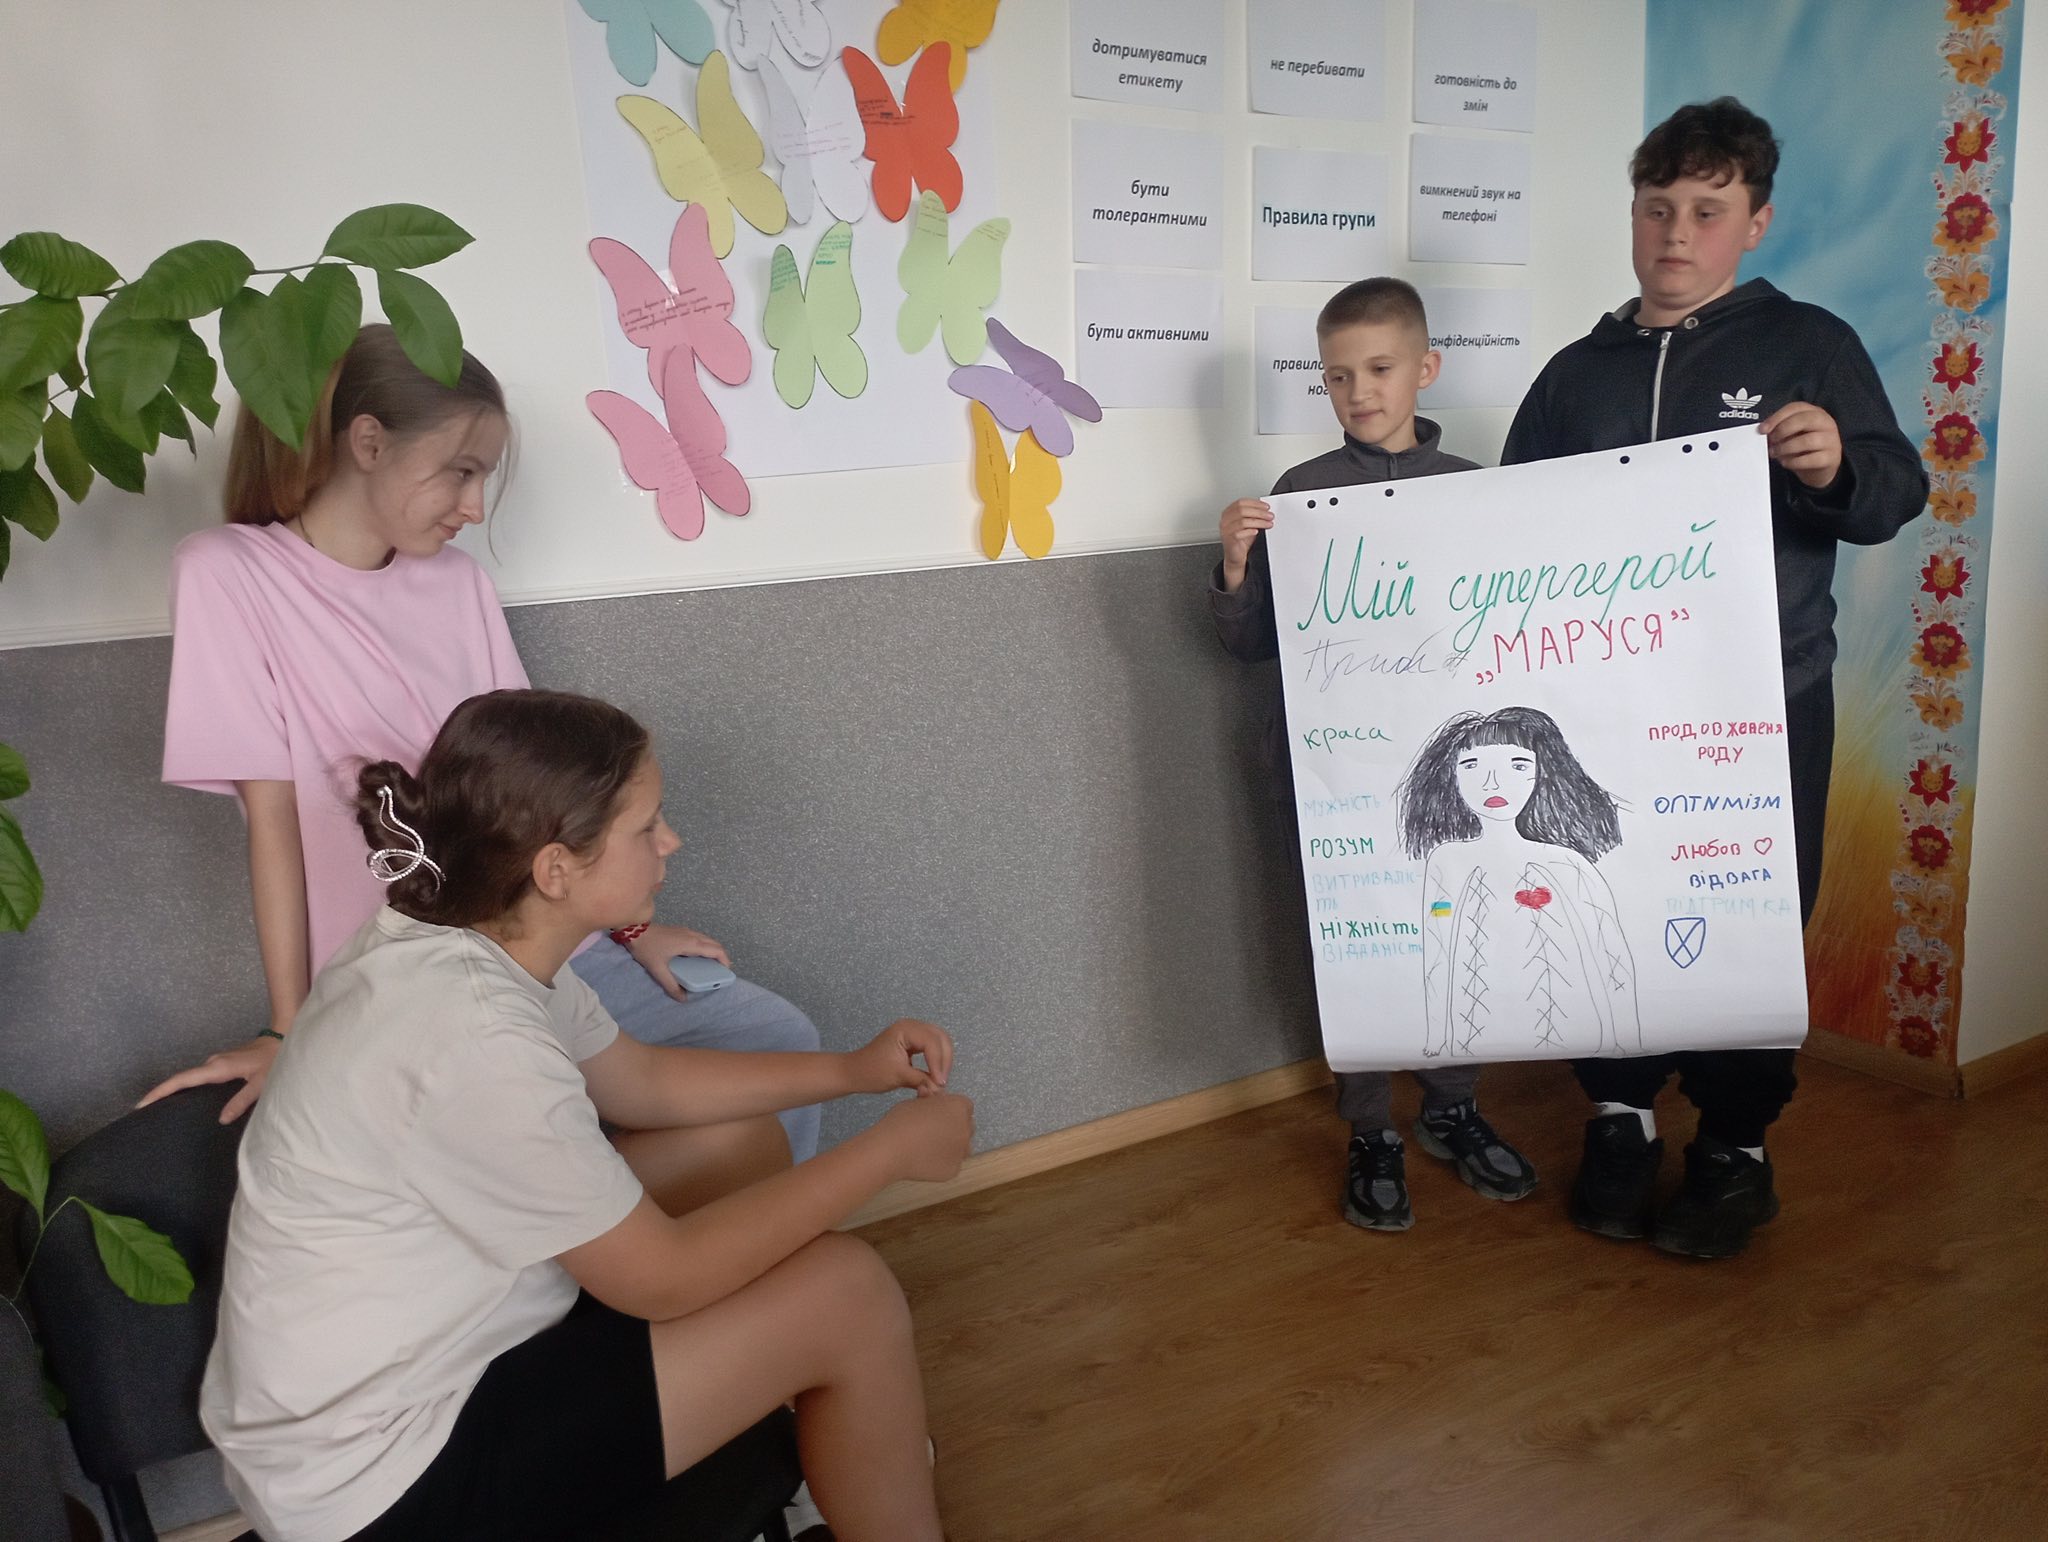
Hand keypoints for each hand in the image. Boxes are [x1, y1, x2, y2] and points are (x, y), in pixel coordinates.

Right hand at [137, 1034, 281, 1123]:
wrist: (282, 1037)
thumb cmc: (273, 1060)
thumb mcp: (260, 1083)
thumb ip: (241, 1101)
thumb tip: (221, 1120)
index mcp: (217, 1068)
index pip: (182, 1080)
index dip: (160, 1091)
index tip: (142, 1103)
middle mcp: (212, 1063)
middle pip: (180, 1079)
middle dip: (160, 1093)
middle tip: (143, 1112)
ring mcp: (216, 1061)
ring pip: (190, 1078)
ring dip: (174, 1090)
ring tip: (159, 1109)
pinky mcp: (221, 1063)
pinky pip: (200, 1077)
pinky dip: (188, 1086)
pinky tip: (186, 1099)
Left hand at [623, 922, 731, 1000]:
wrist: (634, 930)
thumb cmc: (647, 948)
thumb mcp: (657, 970)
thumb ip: (670, 985)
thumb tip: (682, 999)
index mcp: (690, 944)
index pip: (715, 950)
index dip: (724, 960)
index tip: (726, 971)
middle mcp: (692, 936)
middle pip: (714, 943)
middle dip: (721, 956)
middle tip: (720, 970)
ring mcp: (686, 931)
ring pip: (707, 939)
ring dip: (713, 950)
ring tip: (711, 964)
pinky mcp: (681, 930)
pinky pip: (700, 938)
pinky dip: (705, 946)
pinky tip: (697, 956)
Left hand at [851, 1018, 953, 1095]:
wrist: (855, 1072)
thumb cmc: (871, 1072)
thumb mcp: (898, 1077)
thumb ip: (922, 1080)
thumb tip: (940, 1088)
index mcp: (905, 1029)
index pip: (932, 1042)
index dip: (938, 1063)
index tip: (939, 1083)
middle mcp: (911, 1026)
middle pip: (941, 1038)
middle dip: (944, 1060)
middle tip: (942, 1081)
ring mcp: (913, 1032)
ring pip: (940, 1041)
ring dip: (943, 1059)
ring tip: (940, 1079)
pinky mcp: (913, 1041)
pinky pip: (933, 1046)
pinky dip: (937, 1059)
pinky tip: (935, 1073)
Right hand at [873, 1092, 974, 1182]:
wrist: (891, 1150)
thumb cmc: (900, 1121)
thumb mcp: (916, 1102)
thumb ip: (930, 1101)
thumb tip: (929, 1097)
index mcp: (959, 1107)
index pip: (965, 1106)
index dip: (951, 1109)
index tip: (938, 1114)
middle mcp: (966, 1128)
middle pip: (966, 1126)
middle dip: (954, 1126)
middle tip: (934, 1130)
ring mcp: (962, 1151)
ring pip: (963, 1146)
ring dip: (953, 1145)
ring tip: (931, 1147)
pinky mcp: (954, 1169)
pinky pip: (953, 1163)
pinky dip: (944, 1162)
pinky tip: (927, 1160)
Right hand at [1218, 499, 1273, 592]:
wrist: (1236, 556)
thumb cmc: (1242, 540)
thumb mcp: (1249, 525)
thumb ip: (1253, 516)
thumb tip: (1266, 510)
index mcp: (1228, 513)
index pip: (1241, 502)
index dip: (1255, 503)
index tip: (1266, 507)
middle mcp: (1225, 520)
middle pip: (1242, 510)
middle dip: (1259, 512)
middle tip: (1270, 516)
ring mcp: (1225, 530)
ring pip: (1242, 521)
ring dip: (1258, 522)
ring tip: (1268, 524)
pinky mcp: (1228, 540)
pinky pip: (1239, 533)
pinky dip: (1249, 531)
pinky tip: (1256, 531)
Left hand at [1759, 402, 1842, 489]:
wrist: (1820, 468)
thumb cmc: (1803, 448)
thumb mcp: (1792, 434)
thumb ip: (1780, 429)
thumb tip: (1763, 431)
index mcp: (1814, 412)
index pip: (1795, 408)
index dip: (1777, 417)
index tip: (1762, 429)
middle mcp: (1826, 423)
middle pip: (1805, 420)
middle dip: (1783, 430)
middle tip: (1771, 441)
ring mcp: (1831, 440)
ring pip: (1808, 440)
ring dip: (1786, 448)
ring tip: (1775, 453)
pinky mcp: (1831, 457)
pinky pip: (1811, 459)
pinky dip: (1794, 462)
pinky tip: (1786, 463)